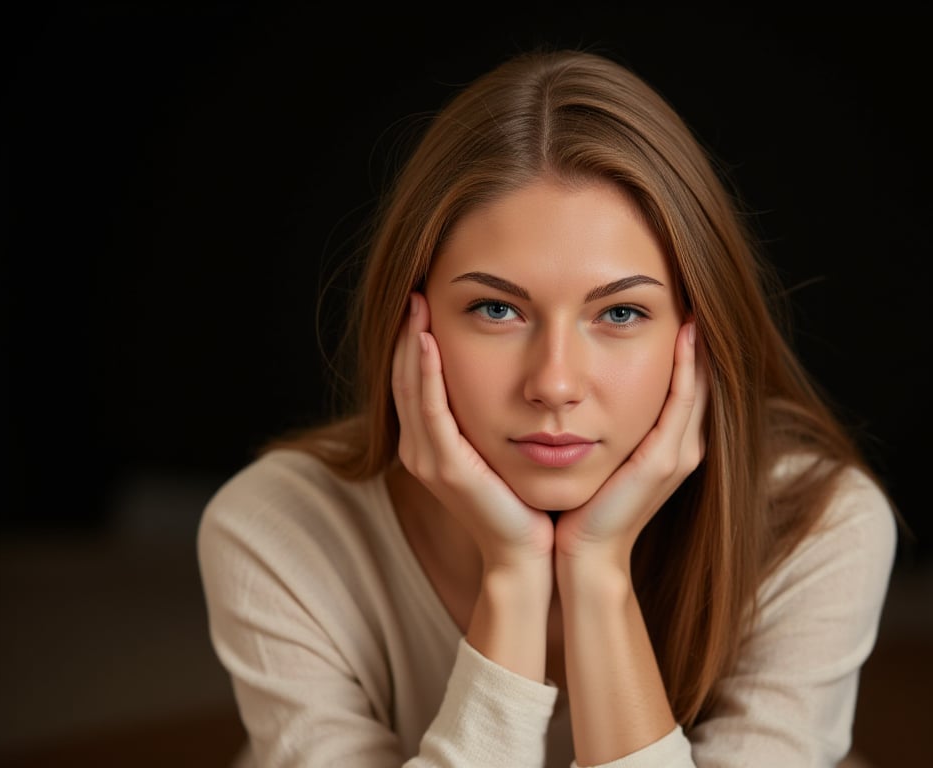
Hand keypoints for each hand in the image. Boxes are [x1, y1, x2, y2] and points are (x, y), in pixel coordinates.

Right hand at [391, 292, 554, 570]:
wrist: (528, 555)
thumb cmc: (523, 502)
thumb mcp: (501, 449)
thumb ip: (492, 415)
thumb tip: (510, 375)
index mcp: (431, 445)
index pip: (415, 381)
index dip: (415, 340)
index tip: (424, 299)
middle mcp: (419, 451)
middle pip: (405, 377)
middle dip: (408, 331)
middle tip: (414, 287)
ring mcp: (428, 460)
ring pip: (411, 388)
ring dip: (412, 342)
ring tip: (416, 301)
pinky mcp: (447, 468)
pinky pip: (431, 410)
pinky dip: (427, 373)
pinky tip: (429, 341)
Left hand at [554, 322, 707, 569]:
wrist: (582, 554)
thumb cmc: (582, 504)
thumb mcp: (599, 454)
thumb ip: (604, 423)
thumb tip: (583, 387)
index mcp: (669, 444)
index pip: (687, 383)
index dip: (689, 346)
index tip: (682, 303)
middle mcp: (684, 446)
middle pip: (701, 379)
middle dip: (700, 338)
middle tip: (696, 291)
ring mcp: (679, 454)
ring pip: (699, 386)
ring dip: (700, 345)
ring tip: (697, 302)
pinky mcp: (664, 461)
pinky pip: (682, 403)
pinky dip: (687, 368)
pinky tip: (686, 336)